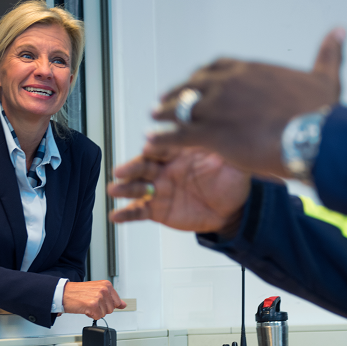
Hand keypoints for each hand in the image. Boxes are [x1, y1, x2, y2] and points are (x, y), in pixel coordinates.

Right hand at [62, 280, 125, 319]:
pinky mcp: (93, 305)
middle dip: (101, 309)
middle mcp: (104, 289)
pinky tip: (85, 308)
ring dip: (95, 312)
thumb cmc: (78, 292)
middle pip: (111, 309)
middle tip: (90, 302)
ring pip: (104, 314)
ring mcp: (99, 297)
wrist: (63, 293)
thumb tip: (124, 305)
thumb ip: (112, 298)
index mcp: (106, 285)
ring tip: (87, 304)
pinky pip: (97, 317)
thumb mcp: (97, 291)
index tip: (99, 302)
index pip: (117, 302)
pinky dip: (90, 315)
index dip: (106, 304)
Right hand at [108, 146, 250, 235]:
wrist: (232, 209)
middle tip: (121, 170)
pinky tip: (115, 216)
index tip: (148, 146)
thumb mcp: (231, 162)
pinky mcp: (157, 210)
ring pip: (137, 187)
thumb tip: (224, 129)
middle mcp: (165, 169)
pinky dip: (126, 214)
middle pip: (144, 165)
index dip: (156, 146)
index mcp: (180, 153)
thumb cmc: (231, 180)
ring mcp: (159, 189)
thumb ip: (223, 148)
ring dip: (124, 188)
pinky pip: (139, 211)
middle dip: (131, 167)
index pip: (164, 147)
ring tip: (114, 190)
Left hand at [146, 28, 344, 177]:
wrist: (314, 137)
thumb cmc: (321, 112)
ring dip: (164, 113)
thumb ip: (328, 52)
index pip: (215, 67)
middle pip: (191, 85)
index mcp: (249, 70)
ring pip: (179, 108)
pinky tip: (151, 141)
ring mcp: (216, 107)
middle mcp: (227, 83)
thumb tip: (341, 30)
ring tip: (153, 119)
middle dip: (177, 93)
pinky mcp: (210, 134)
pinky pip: (177, 134)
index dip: (203, 76)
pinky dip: (162, 137)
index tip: (195, 83)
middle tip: (165, 101)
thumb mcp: (326, 76)